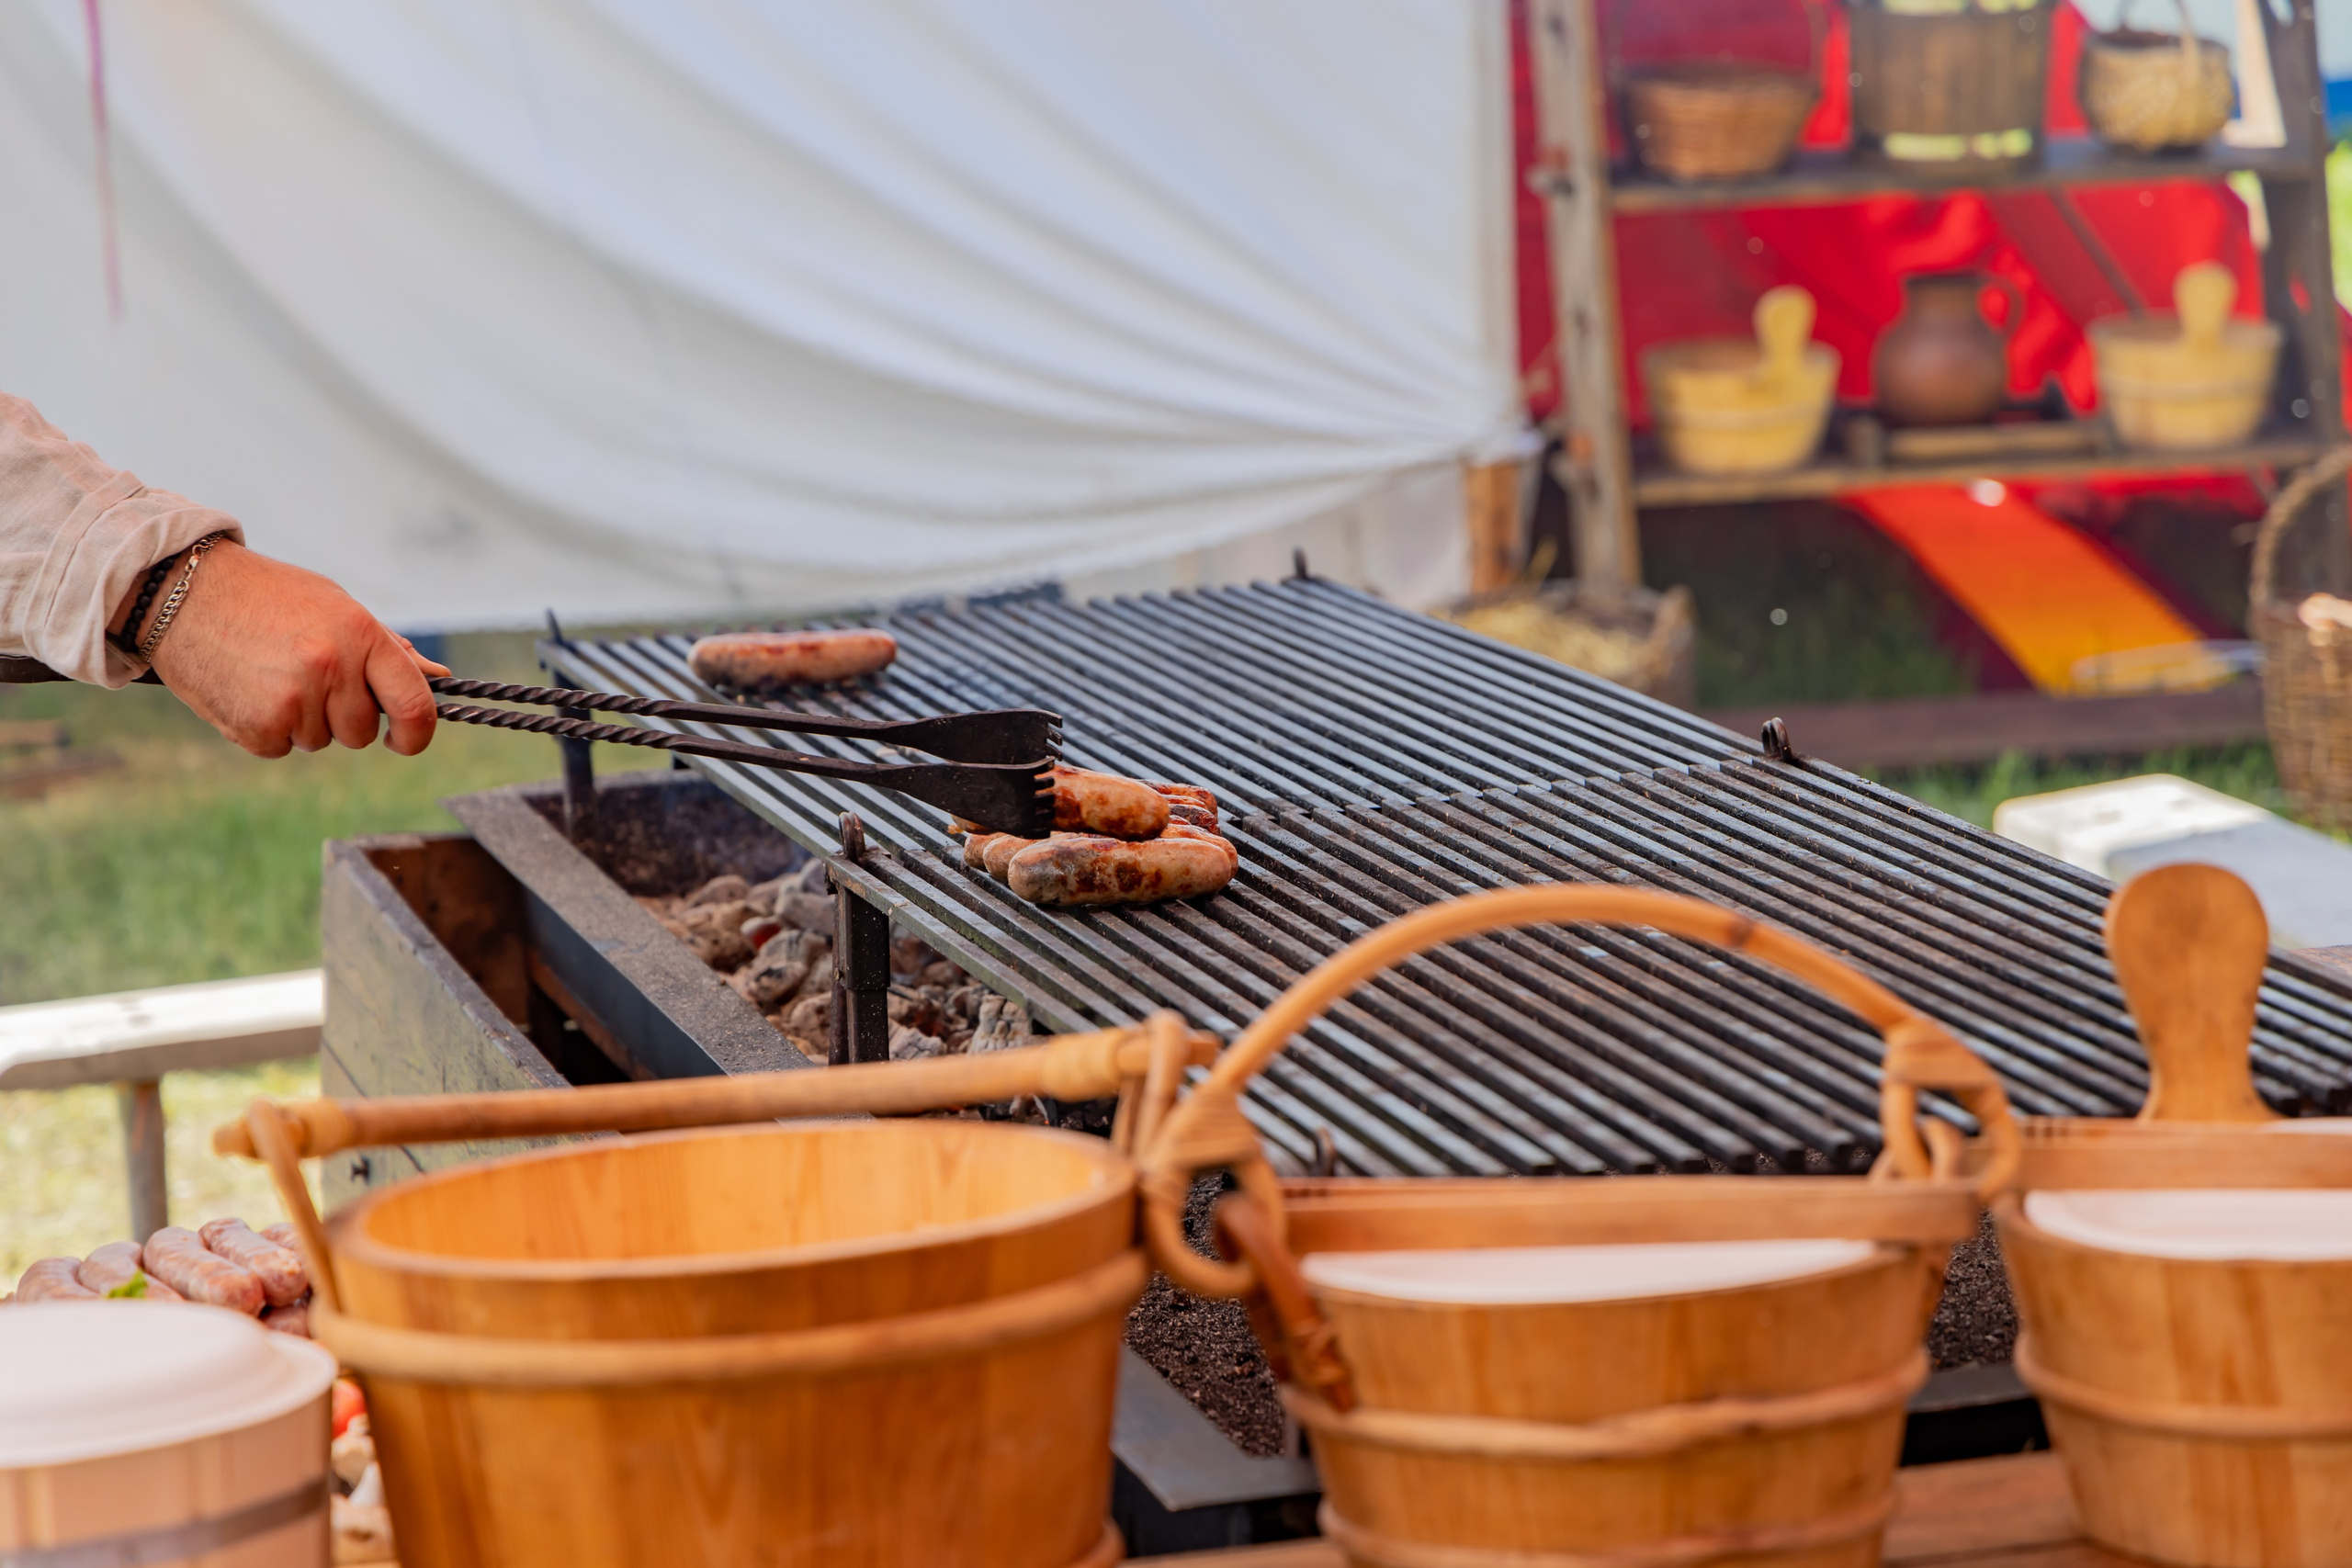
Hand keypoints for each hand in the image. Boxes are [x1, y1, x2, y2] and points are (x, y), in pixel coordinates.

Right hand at [143, 540, 448, 756]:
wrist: (179, 591)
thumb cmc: (265, 596)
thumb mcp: (334, 605)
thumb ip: (386, 648)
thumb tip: (437, 679)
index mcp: (361, 635)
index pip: (414, 705)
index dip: (417, 734)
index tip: (405, 739)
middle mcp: (332, 669)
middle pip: (362, 731)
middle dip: (343, 715)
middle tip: (306, 676)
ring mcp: (294, 701)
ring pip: (320, 740)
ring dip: (302, 719)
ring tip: (270, 673)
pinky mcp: (257, 727)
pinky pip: (281, 748)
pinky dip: (268, 729)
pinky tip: (247, 689)